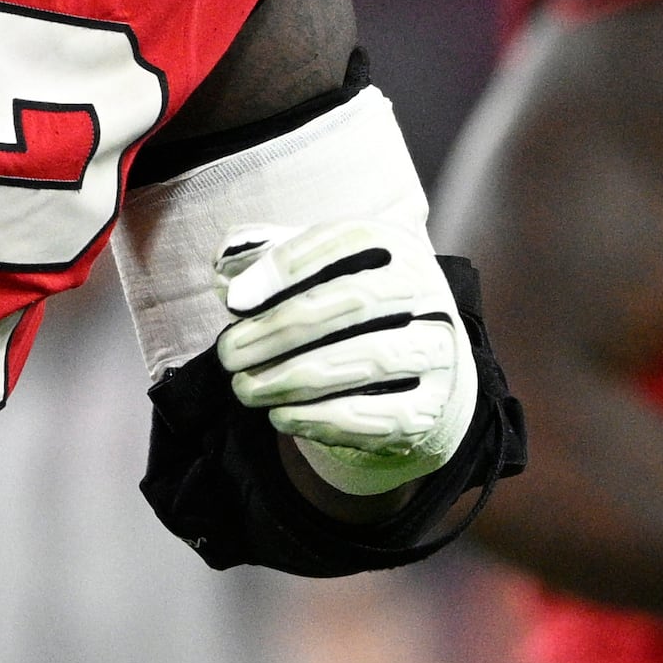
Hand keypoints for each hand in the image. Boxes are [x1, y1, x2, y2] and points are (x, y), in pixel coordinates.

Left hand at [214, 219, 476, 497]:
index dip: (284, 269)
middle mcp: (427, 292)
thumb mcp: (315, 270)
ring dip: (296, 377)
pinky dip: (324, 419)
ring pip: (372, 358)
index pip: (343, 243)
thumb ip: (268, 255)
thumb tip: (225, 267)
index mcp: (395, 246)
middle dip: (281, 328)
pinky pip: (381, 415)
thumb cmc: (349, 309)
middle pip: (355, 301)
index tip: (233, 301)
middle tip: (229, 353)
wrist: (417, 367)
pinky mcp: (431, 407)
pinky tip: (280, 417)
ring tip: (246, 389)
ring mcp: (437, 350)